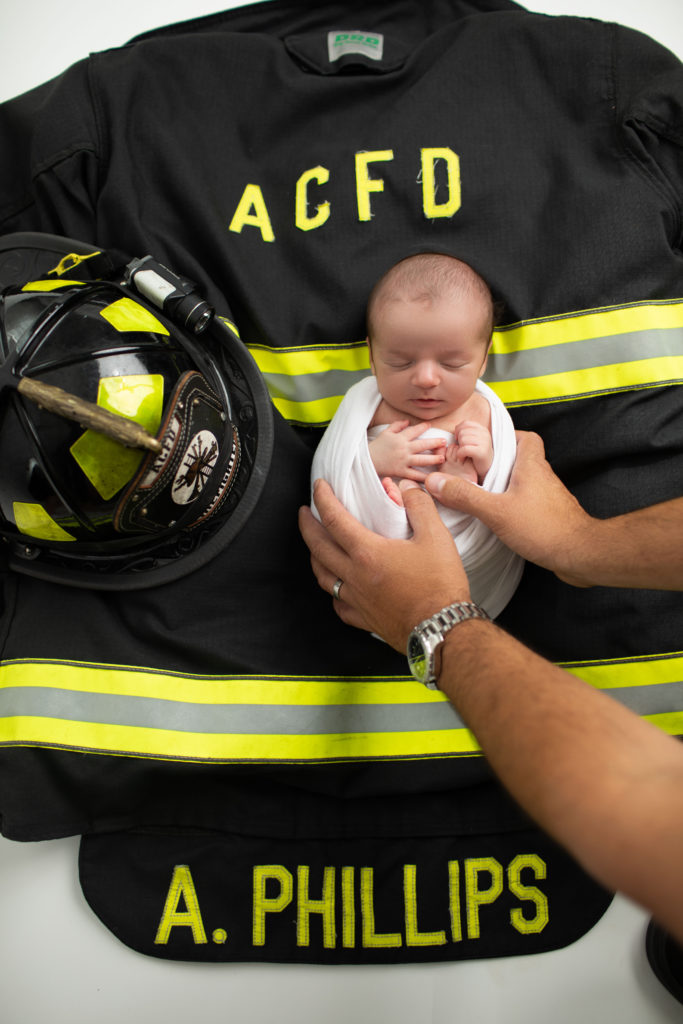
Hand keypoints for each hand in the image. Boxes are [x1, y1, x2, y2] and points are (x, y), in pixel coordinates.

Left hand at [299, 479, 469, 650]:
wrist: (443, 630)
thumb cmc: (440, 586)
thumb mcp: (436, 537)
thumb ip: (419, 506)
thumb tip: (407, 488)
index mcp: (368, 553)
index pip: (334, 519)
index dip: (323, 499)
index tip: (319, 487)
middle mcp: (356, 576)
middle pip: (318, 547)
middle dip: (307, 526)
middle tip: (305, 513)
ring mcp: (358, 599)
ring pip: (323, 576)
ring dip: (315, 557)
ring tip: (316, 547)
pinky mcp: (365, 619)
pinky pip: (339, 605)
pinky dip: (334, 592)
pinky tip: (339, 589)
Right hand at [368, 420, 445, 479]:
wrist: (366, 461)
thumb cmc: (376, 447)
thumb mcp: (385, 433)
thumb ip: (397, 426)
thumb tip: (407, 421)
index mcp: (399, 438)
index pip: (414, 430)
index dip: (423, 427)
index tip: (430, 425)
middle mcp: (403, 448)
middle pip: (422, 445)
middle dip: (434, 443)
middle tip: (444, 442)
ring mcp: (403, 460)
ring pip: (421, 459)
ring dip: (433, 459)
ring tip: (442, 458)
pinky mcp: (401, 471)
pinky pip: (414, 474)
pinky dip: (423, 477)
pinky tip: (431, 477)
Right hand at [424, 430, 592, 582]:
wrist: (580, 554)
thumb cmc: (543, 527)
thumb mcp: (496, 511)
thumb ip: (465, 496)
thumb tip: (433, 481)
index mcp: (532, 465)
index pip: (526, 437)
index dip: (506, 436)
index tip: (484, 445)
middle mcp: (543, 477)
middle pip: (521, 459)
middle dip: (498, 463)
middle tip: (474, 472)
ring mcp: (548, 497)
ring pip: (524, 482)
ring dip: (505, 485)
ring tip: (480, 494)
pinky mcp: (550, 515)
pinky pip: (528, 501)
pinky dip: (513, 504)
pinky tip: (499, 517)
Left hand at [452, 420, 493, 479]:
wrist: (487, 469)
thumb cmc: (477, 455)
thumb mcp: (474, 440)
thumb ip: (467, 432)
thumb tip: (456, 429)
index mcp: (483, 429)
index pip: (465, 423)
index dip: (458, 430)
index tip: (458, 440)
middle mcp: (485, 434)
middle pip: (462, 432)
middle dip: (458, 441)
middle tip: (462, 449)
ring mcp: (484, 442)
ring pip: (462, 439)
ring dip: (459, 448)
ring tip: (463, 454)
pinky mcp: (481, 452)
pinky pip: (464, 449)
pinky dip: (460, 454)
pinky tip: (462, 458)